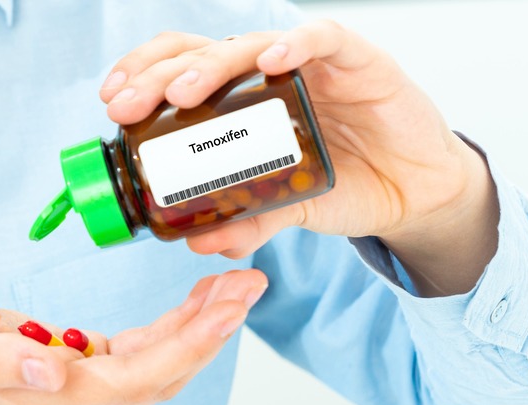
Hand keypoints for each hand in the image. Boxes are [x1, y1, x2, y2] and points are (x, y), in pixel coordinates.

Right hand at [0, 257, 266, 404]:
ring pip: (154, 363)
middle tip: (249, 286)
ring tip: (233, 287)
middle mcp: (66, 400)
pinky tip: (193, 303)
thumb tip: (53, 373)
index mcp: (43, 399)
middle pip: (157, 375)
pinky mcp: (75, 360)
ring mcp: (73, 383)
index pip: (134, 381)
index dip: (187, 347)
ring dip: (197, 327)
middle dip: (209, 332)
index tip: (229, 308)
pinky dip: (170, 326)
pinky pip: (136, 349)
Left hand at [100, 21, 497, 294]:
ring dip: (211, 65)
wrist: (413, 192)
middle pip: (202, 56)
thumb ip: (248, 221)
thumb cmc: (347, 185)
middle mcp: (270, 75)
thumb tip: (198, 242)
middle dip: (157, 77)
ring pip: (250, 44)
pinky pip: (323, 39)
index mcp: (245, 101)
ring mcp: (311, 64)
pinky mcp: (358, 61)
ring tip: (181, 94)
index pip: (183, 72)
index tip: (114, 105)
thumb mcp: (287, 209)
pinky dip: (296, 45)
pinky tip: (272, 62)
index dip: (144, 79)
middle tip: (126, 105)